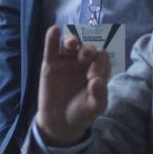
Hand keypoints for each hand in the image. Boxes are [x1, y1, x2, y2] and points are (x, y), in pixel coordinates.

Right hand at [36, 25, 111, 143]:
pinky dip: (52, 38)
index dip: (100, 63)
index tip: (94, 77)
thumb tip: (97, 80)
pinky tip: (54, 30)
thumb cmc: (82, 113)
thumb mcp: (95, 108)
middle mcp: (83, 62)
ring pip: (70, 45)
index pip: (102, 59)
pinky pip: (51, 48)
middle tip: (86, 55)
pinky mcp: (50, 64)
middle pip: (87, 48)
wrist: (60, 123)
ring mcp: (67, 61)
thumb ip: (99, 95)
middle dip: (88, 50)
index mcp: (98, 70)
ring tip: (71, 44)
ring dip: (72, 40)